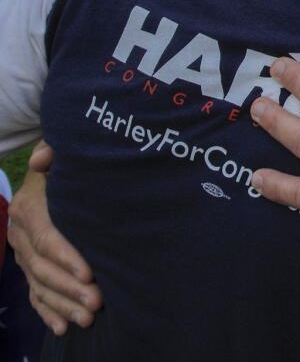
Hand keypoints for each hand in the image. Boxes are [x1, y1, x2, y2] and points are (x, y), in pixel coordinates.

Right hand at [8, 143, 102, 334]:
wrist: (50, 176)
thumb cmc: (66, 167)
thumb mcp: (62, 156)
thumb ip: (55, 154)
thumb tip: (44, 159)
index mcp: (28, 208)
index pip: (47, 238)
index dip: (67, 257)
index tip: (90, 274)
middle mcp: (19, 234)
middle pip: (43, 267)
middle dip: (70, 288)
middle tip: (97, 301)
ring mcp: (21, 254)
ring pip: (39, 285)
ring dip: (63, 304)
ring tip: (88, 318)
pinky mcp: (28, 268)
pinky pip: (34, 295)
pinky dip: (47, 312)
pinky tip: (63, 327)